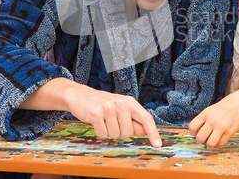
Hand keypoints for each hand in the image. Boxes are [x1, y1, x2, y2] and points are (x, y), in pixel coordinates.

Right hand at [20, 78, 161, 147]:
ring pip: (115, 135)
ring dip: (108, 132)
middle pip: (128, 132)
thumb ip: (133, 120)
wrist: (80, 95)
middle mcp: (121, 103)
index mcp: (130, 102)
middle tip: (111, 121)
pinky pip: (102, 134)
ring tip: (103, 120)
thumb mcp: (121, 109)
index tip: (158, 144)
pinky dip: (99, 132)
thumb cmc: (103, 104)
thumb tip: (143, 131)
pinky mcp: (95, 114)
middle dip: (120, 132)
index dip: (153, 132)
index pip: (146, 118)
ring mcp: (108, 108)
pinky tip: (95, 121)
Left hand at [189, 85, 238, 147]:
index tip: (196, 133)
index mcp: (206, 113)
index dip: (193, 133)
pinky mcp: (230, 132)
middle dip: (200, 141)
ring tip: (212, 141)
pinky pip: (221, 144)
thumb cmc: (226, 106)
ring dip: (210, 144)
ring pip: (210, 143)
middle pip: (200, 138)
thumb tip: (197, 133)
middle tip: (204, 139)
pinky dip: (219, 144)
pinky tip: (219, 140)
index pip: (192, 127)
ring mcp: (221, 127)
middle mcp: (212, 120)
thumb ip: (204, 119)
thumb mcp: (212, 109)